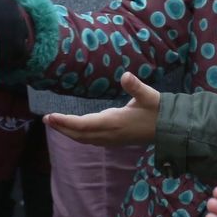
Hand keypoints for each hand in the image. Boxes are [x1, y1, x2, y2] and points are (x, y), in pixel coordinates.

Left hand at [43, 71, 160, 146]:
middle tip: (46, 119)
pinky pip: (91, 140)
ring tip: (55, 123)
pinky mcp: (115, 140)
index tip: (50, 116)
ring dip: (69, 132)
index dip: (65, 122)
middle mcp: (110, 134)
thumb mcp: (149, 96)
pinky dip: (79, 135)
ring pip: (84, 139)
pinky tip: (75, 129)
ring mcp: (112, 139)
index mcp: (114, 123)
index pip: (83, 125)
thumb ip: (136, 87)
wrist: (170, 129)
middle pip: (79, 134)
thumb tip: (125, 75)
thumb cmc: (159, 111)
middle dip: (62, 127)